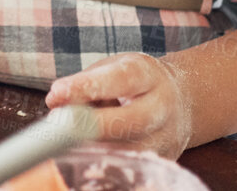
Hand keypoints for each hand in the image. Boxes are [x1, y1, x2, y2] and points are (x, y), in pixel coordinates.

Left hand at [44, 52, 194, 159]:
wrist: (181, 100)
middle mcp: (162, 108)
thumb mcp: (112, 69)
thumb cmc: (136, 83)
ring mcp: (165, 139)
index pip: (120, 79)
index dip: (87, 87)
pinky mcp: (161, 161)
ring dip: (93, 147)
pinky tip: (85, 154)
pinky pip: (129, 167)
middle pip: (130, 121)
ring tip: (68, 139)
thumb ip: (83, 83)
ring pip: (128, 151)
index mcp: (148, 76)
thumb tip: (55, 101)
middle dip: (92, 125)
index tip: (57, 93)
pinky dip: (103, 162)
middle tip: (60, 125)